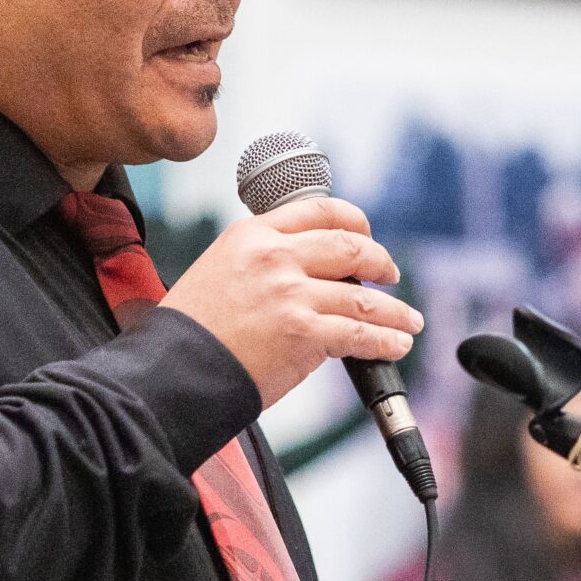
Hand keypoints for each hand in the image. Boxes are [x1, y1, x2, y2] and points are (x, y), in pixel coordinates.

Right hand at [158, 198, 421, 407]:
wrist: (172, 370)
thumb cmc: (192, 332)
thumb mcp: (219, 270)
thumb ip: (263, 261)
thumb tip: (311, 274)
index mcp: (251, 235)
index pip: (318, 210)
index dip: (354, 221)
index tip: (367, 234)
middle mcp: (274, 256)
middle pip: (350, 247)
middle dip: (380, 262)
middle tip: (392, 275)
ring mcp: (290, 294)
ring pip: (363, 296)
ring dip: (394, 311)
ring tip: (408, 322)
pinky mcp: (302, 333)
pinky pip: (359, 334)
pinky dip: (385, 341)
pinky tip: (396, 345)